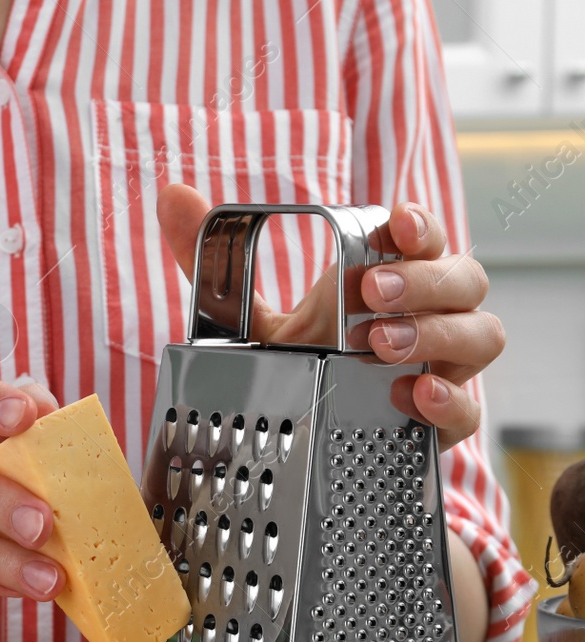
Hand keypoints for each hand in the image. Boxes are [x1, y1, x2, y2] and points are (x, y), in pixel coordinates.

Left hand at [157, 184, 503, 448]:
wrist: (305, 433)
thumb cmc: (297, 358)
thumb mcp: (249, 316)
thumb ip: (210, 261)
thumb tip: (171, 196)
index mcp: (392, 277)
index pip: (426, 237)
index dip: (419, 226)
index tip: (395, 223)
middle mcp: (429, 315)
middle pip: (464, 280)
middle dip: (424, 281)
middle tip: (373, 292)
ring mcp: (442, 366)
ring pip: (481, 335)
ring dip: (437, 334)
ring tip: (381, 342)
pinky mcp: (441, 420)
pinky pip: (469, 411)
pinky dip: (449, 403)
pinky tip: (412, 395)